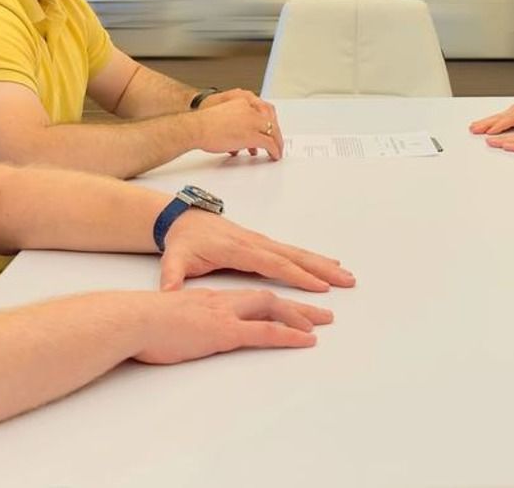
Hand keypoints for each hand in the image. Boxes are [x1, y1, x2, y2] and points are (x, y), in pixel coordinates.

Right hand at [132, 288, 333, 364]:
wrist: (131, 320)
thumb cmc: (142, 325)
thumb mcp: (168, 322)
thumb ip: (183, 326)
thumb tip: (182, 337)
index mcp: (210, 300)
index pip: (250, 297)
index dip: (274, 303)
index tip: (290, 311)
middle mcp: (222, 302)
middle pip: (269, 298)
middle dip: (298, 307)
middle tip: (322, 315)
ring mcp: (225, 315)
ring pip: (273, 309)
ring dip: (300, 317)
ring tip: (322, 325)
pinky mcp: (224, 331)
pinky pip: (265, 331)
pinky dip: (289, 334)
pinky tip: (306, 341)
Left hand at [160, 210, 355, 292]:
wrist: (182, 219)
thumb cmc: (182, 241)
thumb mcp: (173, 259)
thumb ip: (172, 277)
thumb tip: (167, 293)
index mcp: (238, 250)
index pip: (273, 264)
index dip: (296, 275)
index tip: (319, 287)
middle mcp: (255, 243)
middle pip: (294, 257)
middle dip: (321, 270)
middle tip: (346, 280)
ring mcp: (261, 242)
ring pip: (297, 253)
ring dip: (322, 264)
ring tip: (345, 274)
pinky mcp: (262, 244)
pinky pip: (291, 252)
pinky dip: (312, 258)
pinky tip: (326, 264)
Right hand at [195, 91, 283, 159]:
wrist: (196, 127)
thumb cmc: (203, 123)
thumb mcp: (221, 113)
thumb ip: (233, 119)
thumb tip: (238, 132)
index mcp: (242, 101)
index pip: (264, 108)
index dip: (270, 120)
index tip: (271, 128)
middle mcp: (249, 110)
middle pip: (271, 120)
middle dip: (275, 132)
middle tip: (277, 141)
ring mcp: (252, 122)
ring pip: (273, 132)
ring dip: (277, 142)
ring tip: (276, 150)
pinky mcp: (251, 136)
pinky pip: (269, 143)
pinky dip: (274, 150)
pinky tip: (274, 155)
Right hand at [469, 92, 513, 134]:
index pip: (512, 119)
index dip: (501, 126)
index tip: (491, 132)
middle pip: (499, 117)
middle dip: (487, 124)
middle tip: (475, 129)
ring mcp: (512, 110)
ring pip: (496, 117)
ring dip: (484, 122)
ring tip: (473, 128)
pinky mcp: (510, 113)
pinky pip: (497, 117)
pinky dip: (487, 121)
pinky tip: (479, 125)